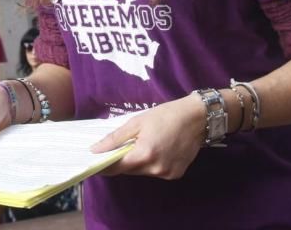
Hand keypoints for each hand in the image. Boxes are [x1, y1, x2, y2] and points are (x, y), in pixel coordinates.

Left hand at [89, 95, 204, 179]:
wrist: (197, 118)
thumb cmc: (165, 115)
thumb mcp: (137, 122)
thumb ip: (115, 138)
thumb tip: (95, 150)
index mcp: (144, 155)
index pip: (116, 167)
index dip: (103, 165)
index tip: (93, 162)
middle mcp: (155, 169)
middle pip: (129, 170)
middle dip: (121, 160)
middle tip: (119, 146)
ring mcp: (167, 174)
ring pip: (142, 172)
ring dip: (137, 162)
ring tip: (141, 144)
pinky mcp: (176, 175)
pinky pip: (156, 172)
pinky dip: (151, 163)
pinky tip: (157, 149)